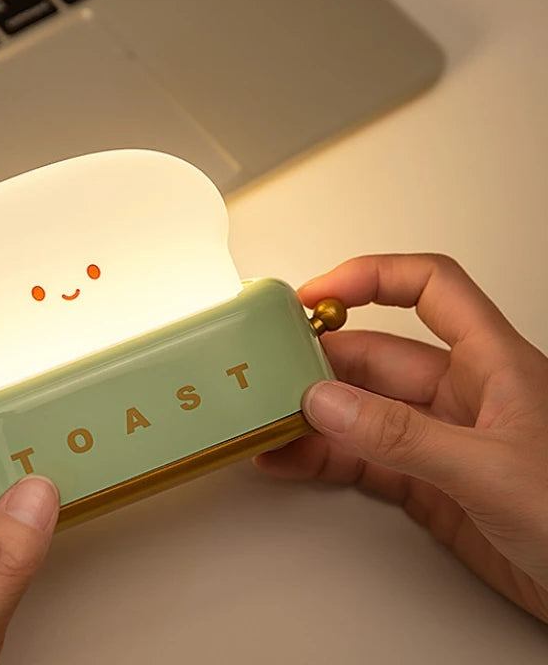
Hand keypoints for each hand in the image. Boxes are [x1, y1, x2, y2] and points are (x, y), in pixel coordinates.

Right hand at [255, 254, 547, 622]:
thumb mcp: (489, 468)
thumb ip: (402, 436)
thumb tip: (328, 403)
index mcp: (492, 362)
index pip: (428, 287)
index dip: (371, 278)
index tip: (316, 294)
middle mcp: (463, 393)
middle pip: (378, 354)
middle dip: (323, 359)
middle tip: (272, 372)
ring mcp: (440, 439)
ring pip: (362, 409)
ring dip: (314, 412)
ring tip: (270, 418)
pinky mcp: (428, 485)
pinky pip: (364, 459)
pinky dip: (324, 457)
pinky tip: (292, 457)